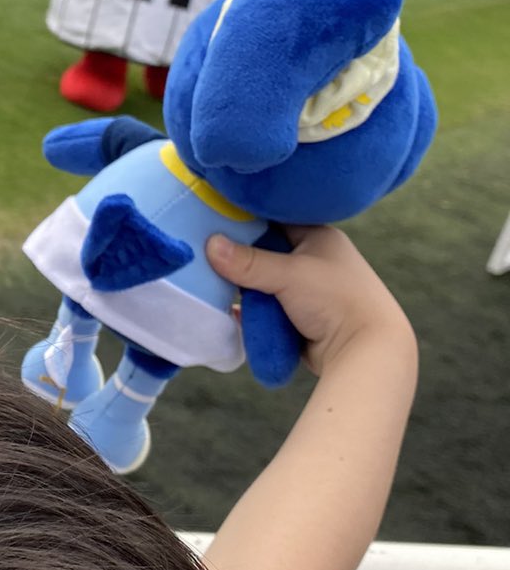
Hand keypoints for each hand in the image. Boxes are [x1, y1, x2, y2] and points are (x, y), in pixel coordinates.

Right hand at [207, 225, 412, 377]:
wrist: (367, 351)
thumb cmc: (335, 299)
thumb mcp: (290, 274)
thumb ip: (248, 262)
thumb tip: (209, 245)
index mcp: (319, 237)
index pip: (275, 220)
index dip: (245, 220)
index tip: (212, 219)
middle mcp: (314, 260)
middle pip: (265, 253)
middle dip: (237, 258)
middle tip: (202, 252)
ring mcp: (307, 291)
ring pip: (264, 283)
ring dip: (242, 287)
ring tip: (208, 281)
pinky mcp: (300, 317)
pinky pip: (266, 308)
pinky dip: (249, 310)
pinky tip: (227, 310)